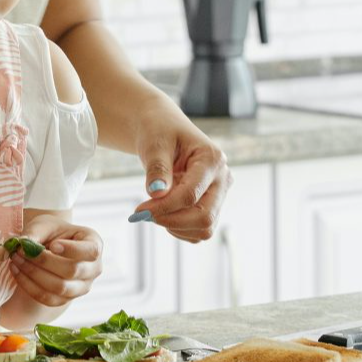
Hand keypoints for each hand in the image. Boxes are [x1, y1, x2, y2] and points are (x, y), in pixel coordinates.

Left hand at [8, 218, 102, 308]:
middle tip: (21, 251)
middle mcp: (93, 268)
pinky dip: (29, 286)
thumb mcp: (45, 224)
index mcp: (94, 244)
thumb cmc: (52, 232)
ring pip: (60, 288)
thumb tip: (22, 244)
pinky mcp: (66, 299)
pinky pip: (48, 298)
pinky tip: (16, 271)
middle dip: (43, 262)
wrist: (49, 246)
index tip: (52, 245)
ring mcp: (82, 287)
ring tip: (16, 260)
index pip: (91, 251)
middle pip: (72, 271)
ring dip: (33, 274)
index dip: (72, 250)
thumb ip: (35, 232)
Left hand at [127, 98, 229, 242]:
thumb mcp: (154, 144)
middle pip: (204, 216)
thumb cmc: (159, 132)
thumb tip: (156, 194)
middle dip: (171, 220)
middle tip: (142, 215)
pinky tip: (163, 212)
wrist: (163, 130)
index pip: (191, 194)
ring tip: (153, 208)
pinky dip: (179, 229)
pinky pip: (199, 231)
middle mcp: (222, 178)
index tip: (139, 210)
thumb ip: (157, 168)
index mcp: (212, 159)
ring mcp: (219, 194)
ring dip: (174, 226)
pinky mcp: (212, 206)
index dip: (164, 207)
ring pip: (204, 228)